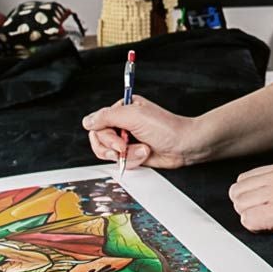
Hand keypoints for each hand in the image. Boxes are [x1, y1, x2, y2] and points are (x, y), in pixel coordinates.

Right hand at [82, 96, 203, 169]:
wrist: (185, 146)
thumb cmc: (166, 128)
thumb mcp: (134, 116)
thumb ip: (107, 117)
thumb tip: (87, 121)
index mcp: (122, 110)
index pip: (98, 123)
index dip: (104, 135)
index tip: (118, 141)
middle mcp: (123, 124)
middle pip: (101, 140)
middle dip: (113, 147)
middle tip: (124, 148)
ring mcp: (128, 140)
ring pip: (111, 153)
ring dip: (127, 154)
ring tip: (142, 150)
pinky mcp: (134, 153)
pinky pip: (122, 162)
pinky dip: (133, 160)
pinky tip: (146, 154)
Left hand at [228, 162, 272, 253]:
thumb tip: (254, 194)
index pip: (244, 179)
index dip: (249, 196)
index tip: (261, 206)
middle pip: (237, 191)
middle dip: (246, 207)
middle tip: (263, 216)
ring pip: (240, 205)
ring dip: (251, 217)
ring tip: (269, 223)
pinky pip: (247, 220)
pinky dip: (255, 228)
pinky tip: (272, 229)